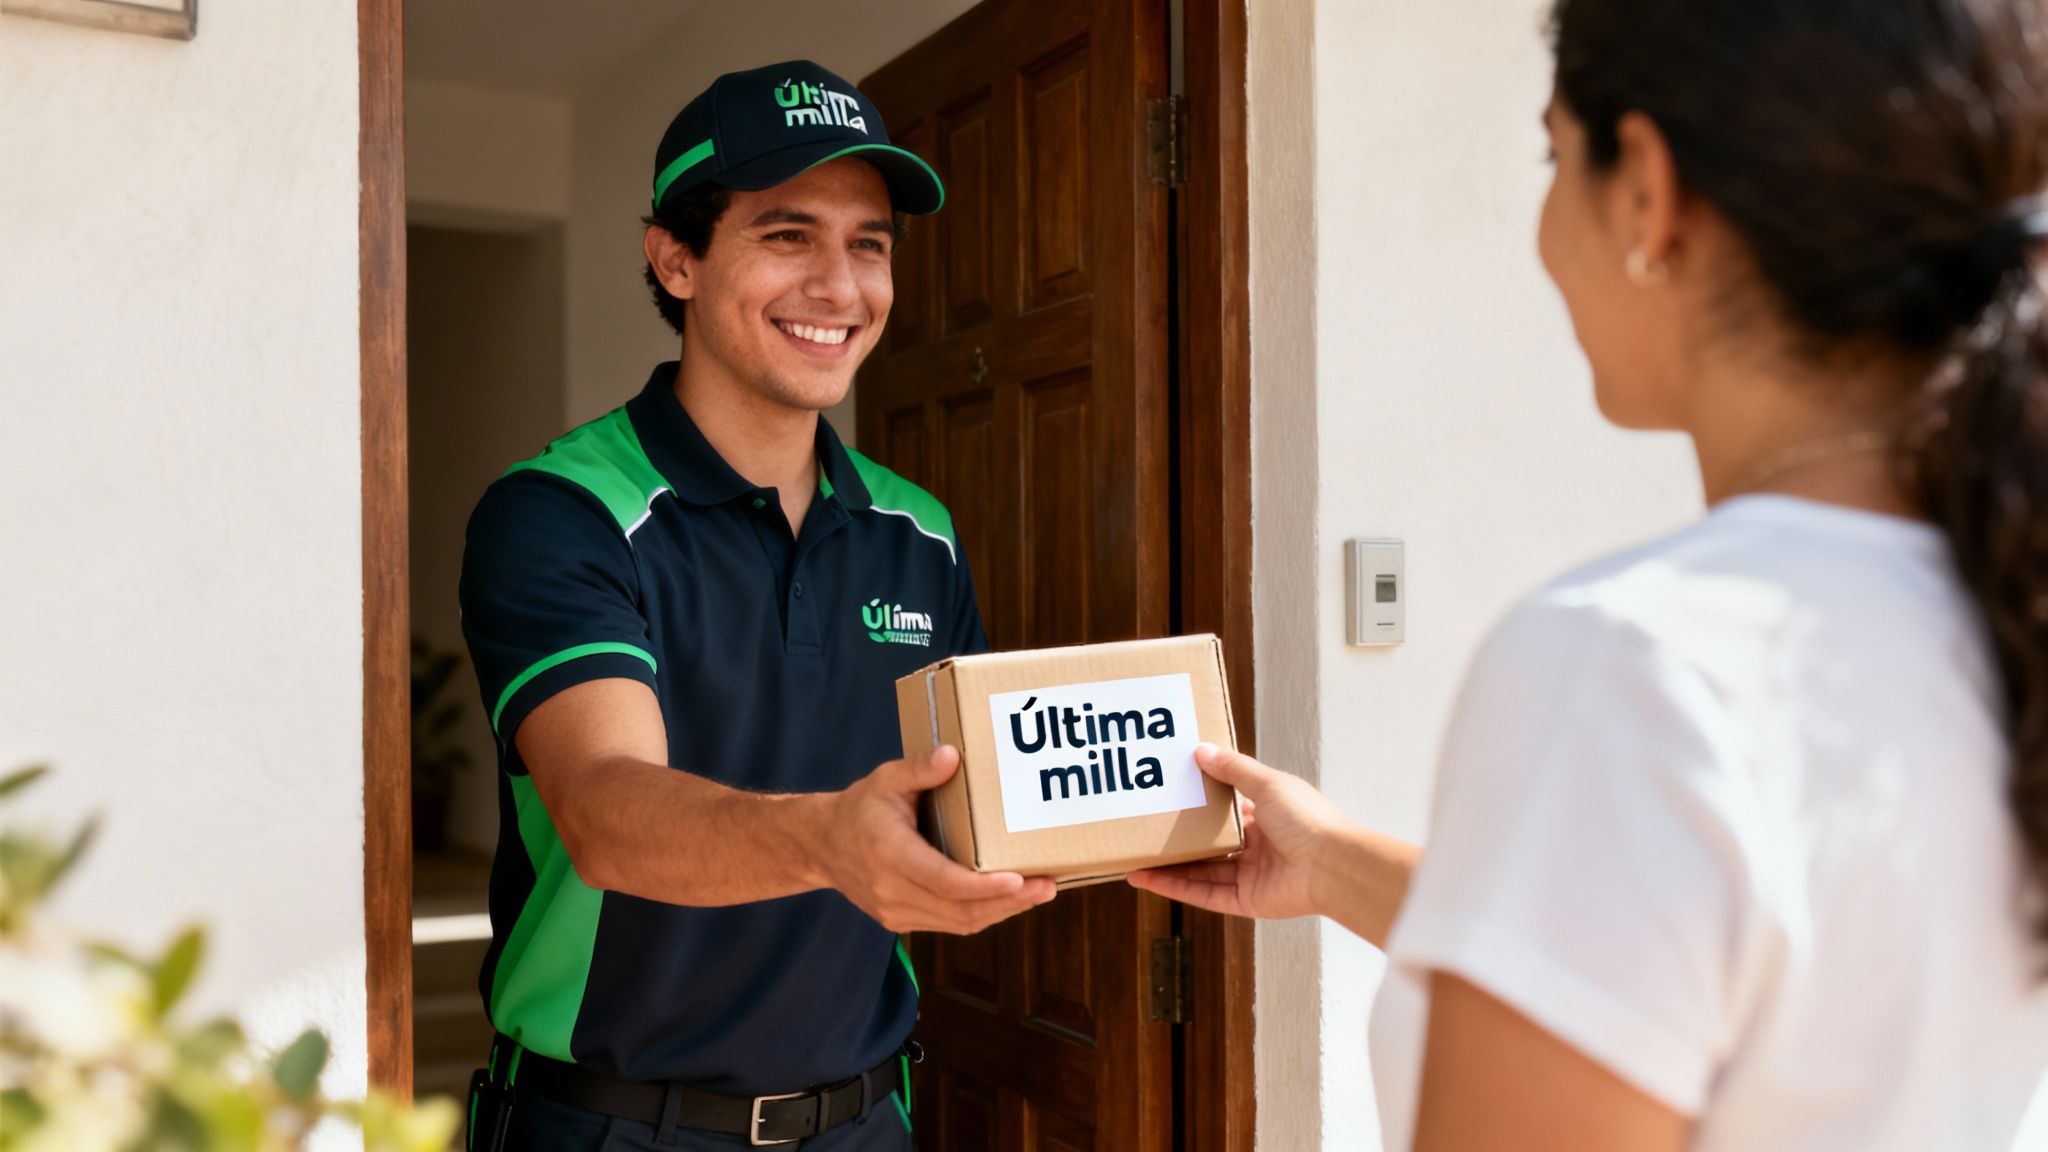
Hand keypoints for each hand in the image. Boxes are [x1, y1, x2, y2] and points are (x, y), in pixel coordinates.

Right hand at [812, 745, 1056, 933]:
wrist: (820, 846)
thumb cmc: (859, 808)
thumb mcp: (886, 779)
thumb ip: (919, 769)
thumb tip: (952, 755)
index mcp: (891, 855)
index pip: (945, 881)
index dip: (986, 887)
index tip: (1021, 880)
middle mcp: (893, 891)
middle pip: (961, 910)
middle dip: (1009, 902)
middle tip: (1047, 885)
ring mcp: (896, 912)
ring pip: (959, 923)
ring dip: (1001, 911)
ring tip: (1037, 893)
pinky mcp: (901, 921)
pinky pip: (949, 924)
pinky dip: (981, 913)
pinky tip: (1008, 899)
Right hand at [1127, 744, 1347, 920]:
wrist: (1333, 866)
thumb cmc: (1309, 821)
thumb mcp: (1267, 784)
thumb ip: (1233, 769)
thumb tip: (1201, 750)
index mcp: (1268, 815)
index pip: (1226, 808)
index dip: (1199, 802)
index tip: (1168, 794)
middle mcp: (1259, 846)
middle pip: (1209, 843)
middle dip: (1177, 839)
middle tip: (1144, 830)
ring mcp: (1251, 875)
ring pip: (1201, 871)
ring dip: (1168, 866)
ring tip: (1134, 858)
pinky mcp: (1246, 902)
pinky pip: (1205, 894)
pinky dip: (1176, 887)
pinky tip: (1149, 879)